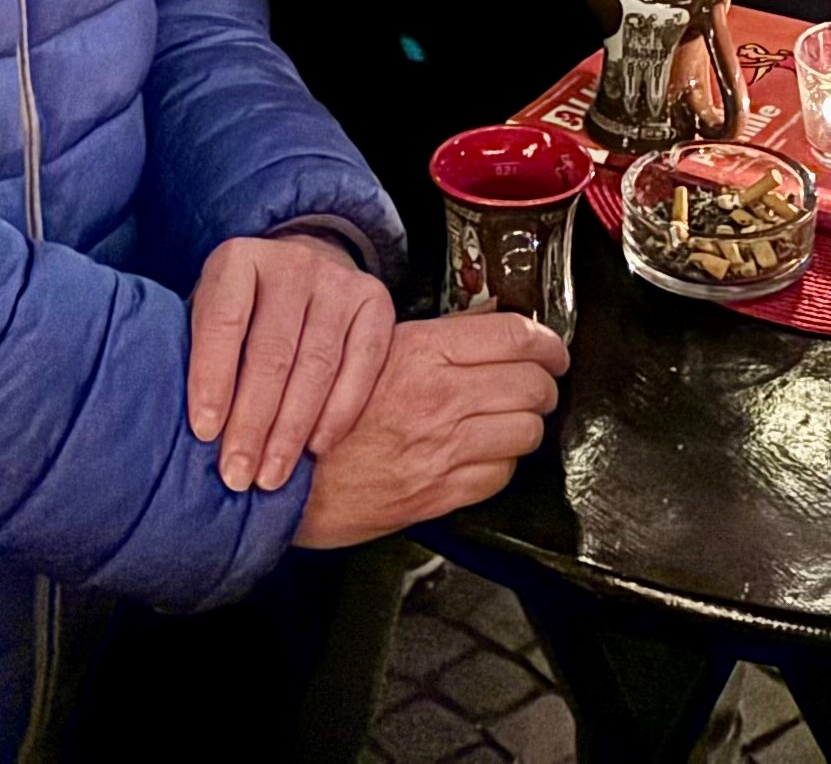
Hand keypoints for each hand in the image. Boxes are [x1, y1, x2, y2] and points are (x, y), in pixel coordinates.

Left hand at [187, 233, 395, 492]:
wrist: (299, 278)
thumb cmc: (239, 318)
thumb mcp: (206, 319)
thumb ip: (199, 360)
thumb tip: (188, 434)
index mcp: (237, 260)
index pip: (223, 321)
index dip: (213, 379)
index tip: (204, 433)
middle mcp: (292, 263)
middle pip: (272, 351)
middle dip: (253, 420)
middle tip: (238, 474)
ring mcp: (338, 280)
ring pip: (317, 363)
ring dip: (292, 429)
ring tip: (272, 476)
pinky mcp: (375, 301)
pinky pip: (364, 361)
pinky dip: (341, 410)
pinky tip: (317, 447)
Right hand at [293, 313, 566, 547]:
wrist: (277, 478)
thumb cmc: (315, 413)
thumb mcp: (369, 353)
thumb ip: (430, 344)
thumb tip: (485, 335)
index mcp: (422, 352)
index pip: (515, 335)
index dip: (548, 342)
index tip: (553, 350)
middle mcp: (440, 398)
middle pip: (532, 384)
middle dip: (544, 385)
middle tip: (538, 386)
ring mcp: (442, 450)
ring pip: (526, 431)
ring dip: (525, 424)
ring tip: (511, 420)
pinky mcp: (438, 494)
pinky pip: (499, 476)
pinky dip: (501, 464)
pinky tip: (484, 455)